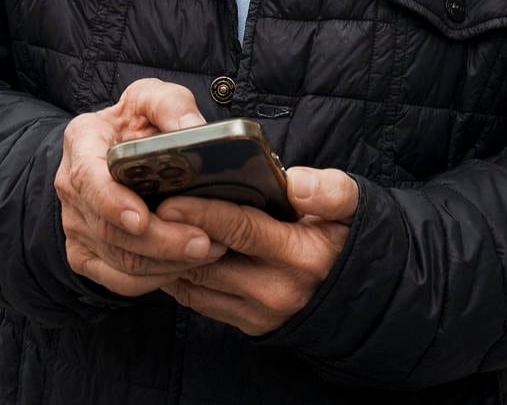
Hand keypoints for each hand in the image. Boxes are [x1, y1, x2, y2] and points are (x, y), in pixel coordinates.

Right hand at [54, 78, 227, 296]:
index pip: (88, 178)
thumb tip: (193, 129)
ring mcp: (75, 224)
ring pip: (118, 259)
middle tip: (205, 242)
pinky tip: (185, 266)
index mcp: (81, 141)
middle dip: (160, 240)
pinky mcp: (85, 253)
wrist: (116, 147)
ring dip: (166, 262)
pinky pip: (118, 280)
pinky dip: (154, 279)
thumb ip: (171, 105)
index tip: (142, 219)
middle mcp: (70, 187)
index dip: (113, 203)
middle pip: (109, 228)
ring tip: (209, 251)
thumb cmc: (139, 121)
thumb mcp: (153, 97)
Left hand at [156, 166, 358, 335]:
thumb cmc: (347, 239)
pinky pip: (199, 301)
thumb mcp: (353, 206)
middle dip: (171, 235)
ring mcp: (259, 312)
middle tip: (143, 207)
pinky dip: (178, 276)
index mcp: (301, 253)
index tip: (167, 198)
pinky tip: (166, 252)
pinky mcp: (249, 325)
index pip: (240, 229)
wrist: (363, 296)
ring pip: (195, 284)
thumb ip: (330, 190)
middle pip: (207, 260)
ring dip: (168, 257)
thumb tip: (294, 182)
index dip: (200, 213)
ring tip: (147, 226)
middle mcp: (276, 288)